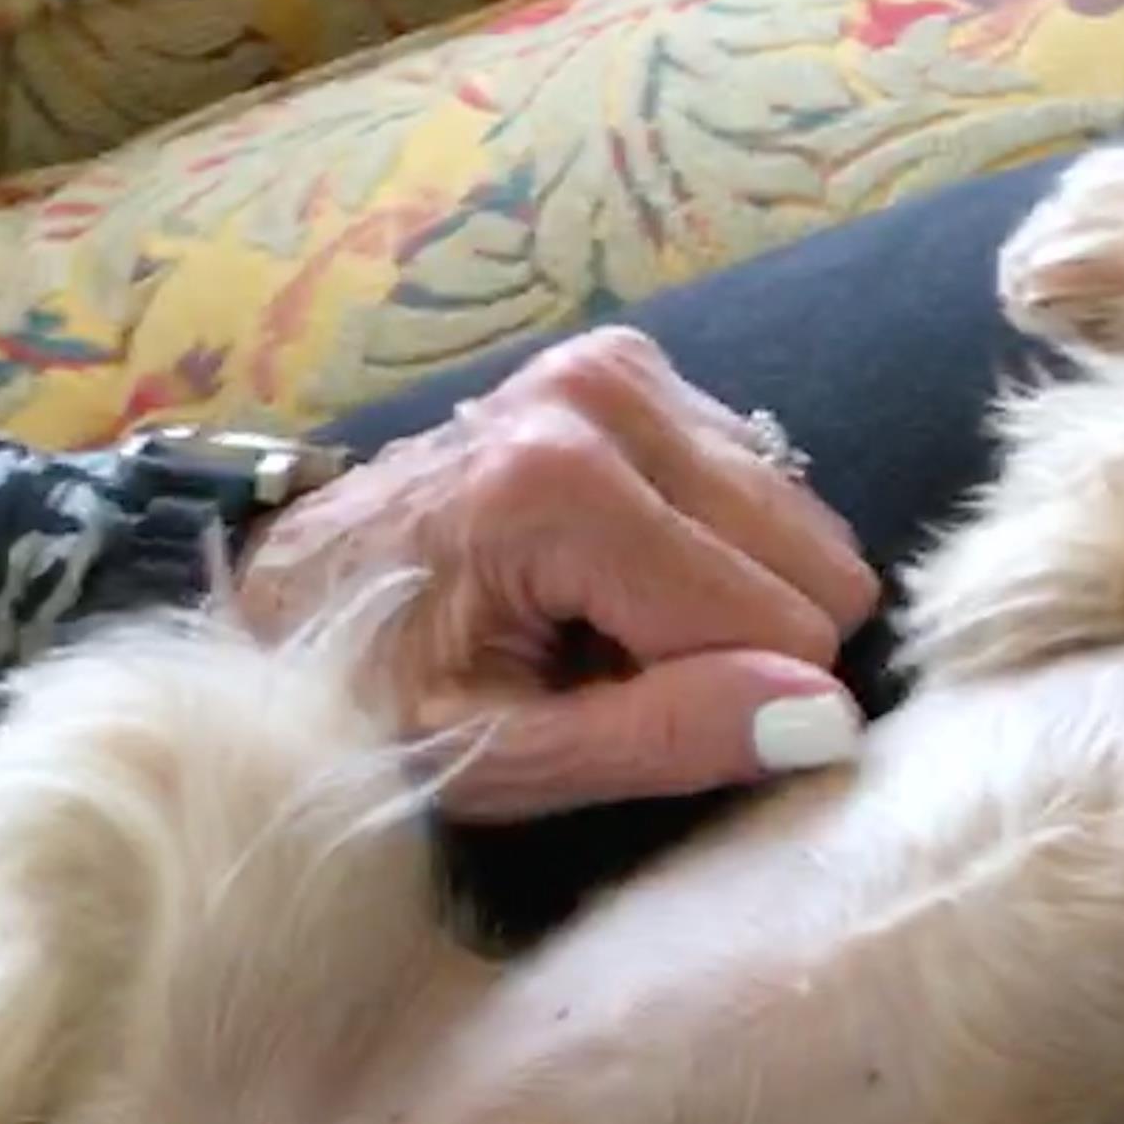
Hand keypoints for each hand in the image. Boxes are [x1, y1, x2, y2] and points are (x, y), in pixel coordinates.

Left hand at [232, 328, 879, 819]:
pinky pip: (769, 485)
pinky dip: (715, 544)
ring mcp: (621, 366)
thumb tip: (826, 716)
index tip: (618, 712)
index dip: (728, 701)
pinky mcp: (634, 364)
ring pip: (808, 525)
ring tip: (608, 618)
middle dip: (744, 641)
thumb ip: (664, 738)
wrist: (297, 593)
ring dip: (733, 593)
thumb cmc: (381, 698)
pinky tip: (617, 569)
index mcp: (558, 490)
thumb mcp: (503, 759)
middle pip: (817, 565)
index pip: (784, 628)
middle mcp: (603, 396)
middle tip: (616, 666)